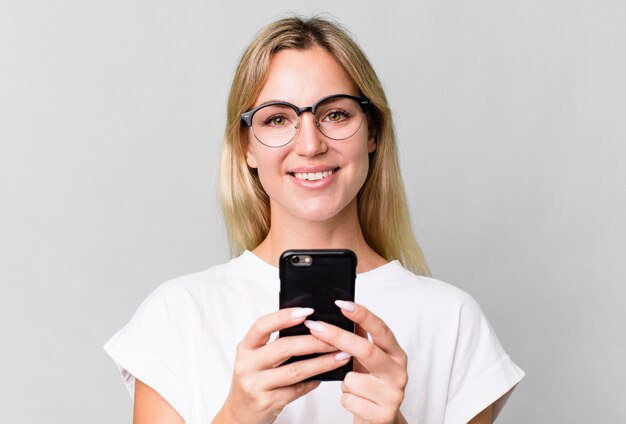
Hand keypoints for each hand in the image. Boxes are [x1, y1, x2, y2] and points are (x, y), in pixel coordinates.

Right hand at [215, 307, 351, 423]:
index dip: (284, 317)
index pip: (262, 326)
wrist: (240, 414)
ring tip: (341, 356)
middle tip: (336, 338)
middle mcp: (247, 365)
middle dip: (315, 341)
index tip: (307, 311)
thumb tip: (310, 326)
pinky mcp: (267, 403)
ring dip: (322, 362)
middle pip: (284, 347)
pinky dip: (314, 381)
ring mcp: (256, 385)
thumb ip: (274, 343)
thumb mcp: (255, 358)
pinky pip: (297, 389)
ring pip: (295, 370)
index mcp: (246, 348)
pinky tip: (326, 375)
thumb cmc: (253, 380)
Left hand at [304, 302, 407, 423]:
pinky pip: (349, 400)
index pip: (381, 329)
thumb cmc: (372, 386)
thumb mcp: (369, 360)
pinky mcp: (382, 414)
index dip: (362, 315)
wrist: (382, 421)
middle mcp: (399, 372)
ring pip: (352, 379)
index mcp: (396, 354)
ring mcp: (393, 394)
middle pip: (366, 350)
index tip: (342, 303)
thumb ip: (361, 337)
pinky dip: (346, 399)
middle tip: (315, 326)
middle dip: (337, 337)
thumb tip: (343, 310)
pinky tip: (356, 401)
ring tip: (353, 387)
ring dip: (344, 381)